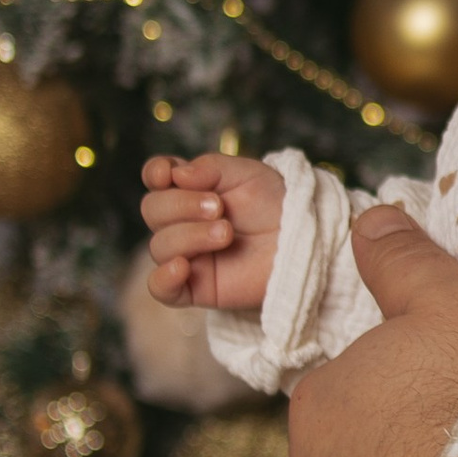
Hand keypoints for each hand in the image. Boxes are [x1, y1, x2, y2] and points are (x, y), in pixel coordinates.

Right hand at [141, 150, 284, 309]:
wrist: (304, 241)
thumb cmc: (276, 206)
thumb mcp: (248, 174)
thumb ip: (211, 168)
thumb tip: (176, 174)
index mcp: (191, 190)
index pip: (156, 178)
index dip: (155, 173)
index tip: (168, 174)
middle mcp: (182, 222)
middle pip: (152, 210)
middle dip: (181, 205)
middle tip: (219, 207)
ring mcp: (186, 255)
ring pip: (159, 246)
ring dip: (190, 236)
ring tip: (227, 234)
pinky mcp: (195, 287)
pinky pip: (160, 288)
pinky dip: (164, 278)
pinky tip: (182, 267)